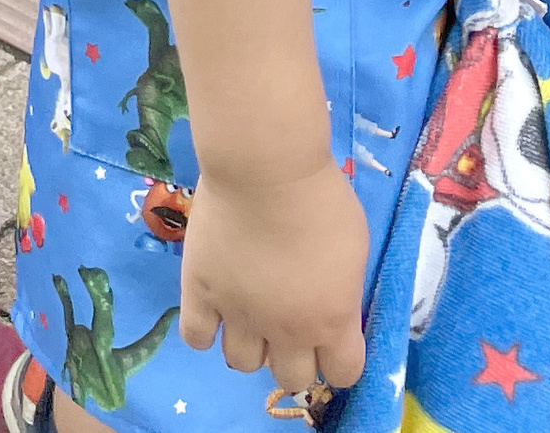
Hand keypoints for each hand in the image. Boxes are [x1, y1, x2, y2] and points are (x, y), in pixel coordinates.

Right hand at [179, 163, 369, 397]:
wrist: (264, 170)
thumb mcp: (354, 248)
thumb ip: (342, 289)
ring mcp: (239, 315)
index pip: (342, 374)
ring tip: (248, 314)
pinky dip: (205, 331)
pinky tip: (214, 308)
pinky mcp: (200, 294)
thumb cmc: (320, 198)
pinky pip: (195, 338)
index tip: (331, 338)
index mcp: (332, 321)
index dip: (337, 359)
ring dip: (250, 345)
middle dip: (292, 356)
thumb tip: (328, 301)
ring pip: (242, 364)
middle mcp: (286, 331)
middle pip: (290, 379)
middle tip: (287, 323)